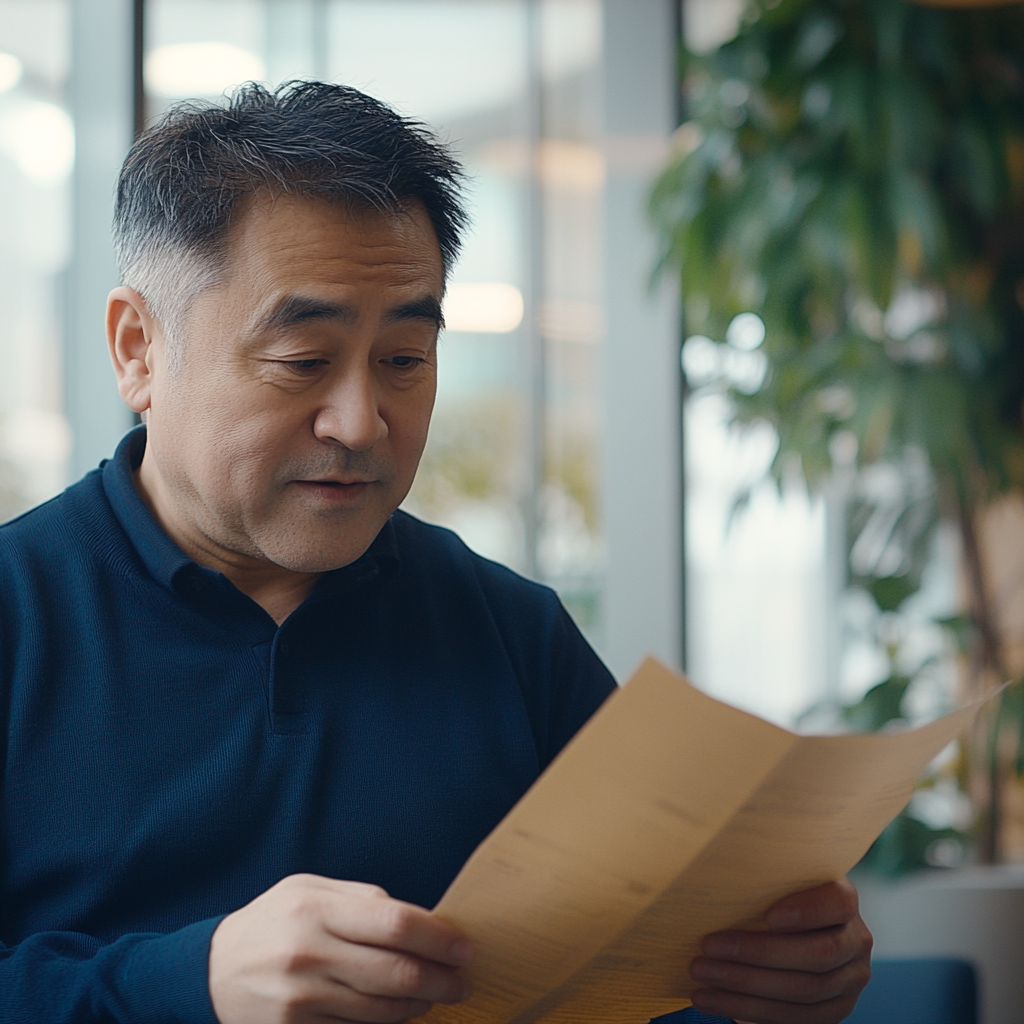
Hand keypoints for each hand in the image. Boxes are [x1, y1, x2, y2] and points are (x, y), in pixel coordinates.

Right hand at [208, 873, 472, 1023]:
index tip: (463, 946)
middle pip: (395, 972)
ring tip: (437, 996)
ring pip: (381, 1009)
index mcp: (317, 908)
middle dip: (441, 979)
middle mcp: (309, 953)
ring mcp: (301, 999)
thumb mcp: (309, 889)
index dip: (437, 937)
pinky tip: (402, 1013)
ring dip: (420, 1005)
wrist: (211, 972)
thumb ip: (362, 898)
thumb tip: (418, 918)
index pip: (394, 922)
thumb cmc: (273, 922)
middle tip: (463, 980)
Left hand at [688, 878, 871, 1023]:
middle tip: (707, 947)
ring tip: (700, 976)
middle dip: (757, 954)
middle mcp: (855, 941)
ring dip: (744, 986)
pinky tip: (710, 998)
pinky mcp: (833, 1010)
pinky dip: (746, 1009)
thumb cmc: (774, 893)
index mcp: (844, 899)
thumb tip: (715, 874)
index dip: (807, 911)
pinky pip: (793, 1018)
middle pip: (816, 955)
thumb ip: (762, 877)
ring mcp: (849, 981)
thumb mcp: (777, 878)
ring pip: (802, 992)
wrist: (797, 926)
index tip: (768, 916)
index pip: (838, 903)